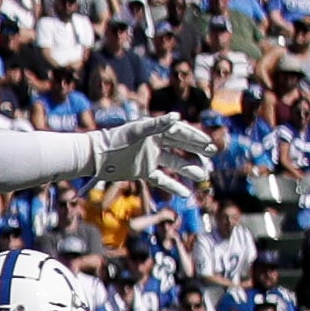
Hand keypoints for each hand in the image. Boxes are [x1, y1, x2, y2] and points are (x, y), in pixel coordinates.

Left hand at [91, 116, 215, 195]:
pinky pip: (161, 179)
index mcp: (155, 131)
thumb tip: (177, 117)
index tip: (209, 144)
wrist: (97, 156)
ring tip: (203, 176)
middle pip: (180, 147)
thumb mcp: (137, 131)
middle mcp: (155, 143)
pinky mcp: (143, 171)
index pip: (180, 133)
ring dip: (188, 169)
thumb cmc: (116, 140)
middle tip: (211, 155)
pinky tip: (185, 193)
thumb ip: (157, 124)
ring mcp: (150, 158)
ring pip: (174, 164)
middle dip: (196, 151)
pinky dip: (173, 186)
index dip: (195, 138)